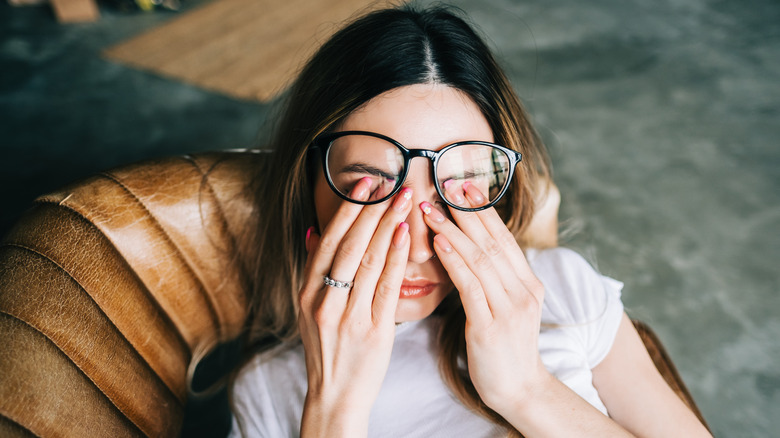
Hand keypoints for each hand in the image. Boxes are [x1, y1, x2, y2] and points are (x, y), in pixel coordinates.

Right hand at [298, 178, 411, 435]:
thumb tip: (312, 231)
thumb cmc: (327, 348)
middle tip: (390, 182)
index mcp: (307, 293)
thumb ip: (312, 270)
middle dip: (370, 209)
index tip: (364, 183)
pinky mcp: (373, 330)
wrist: (336, 395)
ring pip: (368, 261)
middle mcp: (324, 301)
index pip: (327, 241)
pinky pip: (385, 287)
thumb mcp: (308, 309)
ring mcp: (348, 316)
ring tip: (404, 198)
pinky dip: (395, 257)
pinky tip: (404, 234)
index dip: (346, 210)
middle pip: (348, 245)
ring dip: (387, 225)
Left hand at [420, 182, 549, 414]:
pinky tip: (438, 242)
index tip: (464, 186)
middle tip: (445, 184)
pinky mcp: (491, 326)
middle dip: (467, 211)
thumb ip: (495, 279)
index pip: (504, 238)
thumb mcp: (506, 307)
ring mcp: (510, 308)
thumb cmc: (504, 348)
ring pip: (480, 259)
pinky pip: (470, 285)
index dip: (484, 211)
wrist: (519, 390)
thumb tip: (471, 248)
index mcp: (529, 284)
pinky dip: (454, 260)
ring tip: (431, 209)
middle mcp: (524, 291)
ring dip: (453, 230)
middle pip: (493, 241)